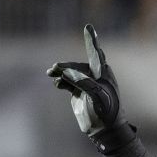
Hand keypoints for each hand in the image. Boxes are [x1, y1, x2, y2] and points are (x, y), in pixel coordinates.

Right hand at [46, 25, 134, 150]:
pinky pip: (68, 81)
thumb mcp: (96, 97)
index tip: (88, 27)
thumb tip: (67, 72)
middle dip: (66, 66)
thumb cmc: (106, 113)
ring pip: (70, 72)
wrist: (104, 130)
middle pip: (77, 65)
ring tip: (51, 73)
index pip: (96, 53)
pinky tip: (57, 83)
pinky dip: (61, 81)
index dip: (91, 40)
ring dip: (61, 72)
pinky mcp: (79, 92)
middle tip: (54, 69)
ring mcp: (86, 84)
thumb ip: (82, 83)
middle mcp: (95, 77)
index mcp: (103, 74)